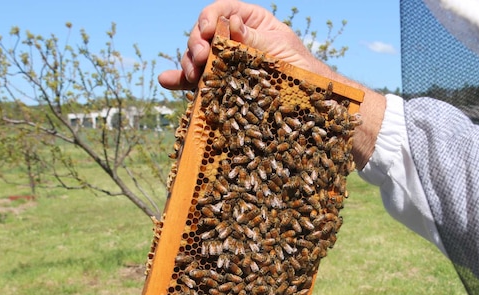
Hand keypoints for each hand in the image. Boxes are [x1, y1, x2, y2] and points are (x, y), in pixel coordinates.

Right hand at [158, 0, 325, 90]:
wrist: (310, 100)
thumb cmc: (301, 69)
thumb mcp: (280, 49)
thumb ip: (255, 38)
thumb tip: (230, 22)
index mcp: (248, 22)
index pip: (221, 10)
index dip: (209, 18)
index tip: (208, 31)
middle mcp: (232, 39)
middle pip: (203, 33)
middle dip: (197, 44)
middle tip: (201, 57)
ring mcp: (223, 62)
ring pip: (196, 56)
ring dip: (189, 63)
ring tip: (194, 75)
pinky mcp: (219, 84)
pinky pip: (196, 81)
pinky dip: (180, 80)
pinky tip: (167, 80)